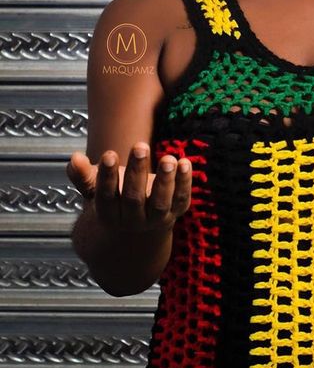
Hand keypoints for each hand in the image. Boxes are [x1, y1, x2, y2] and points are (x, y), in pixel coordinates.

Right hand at [66, 142, 191, 233]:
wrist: (140, 222)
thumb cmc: (116, 196)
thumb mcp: (97, 187)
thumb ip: (83, 175)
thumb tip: (74, 157)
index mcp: (109, 214)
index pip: (106, 196)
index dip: (107, 176)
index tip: (109, 154)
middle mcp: (132, 220)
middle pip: (133, 198)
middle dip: (137, 171)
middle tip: (140, 146)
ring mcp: (156, 218)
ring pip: (160, 203)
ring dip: (165, 180)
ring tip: (168, 158)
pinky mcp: (176, 212)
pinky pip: (181, 199)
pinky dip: (185, 182)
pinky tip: (185, 162)